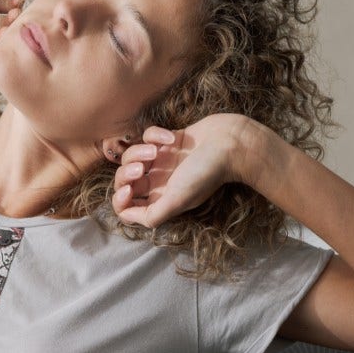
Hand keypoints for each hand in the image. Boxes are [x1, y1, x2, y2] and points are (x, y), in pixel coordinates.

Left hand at [110, 114, 259, 227]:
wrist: (233, 144)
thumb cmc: (207, 173)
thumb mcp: (177, 201)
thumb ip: (152, 215)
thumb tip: (127, 217)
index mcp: (161, 199)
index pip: (126, 207)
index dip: (121, 200)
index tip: (130, 189)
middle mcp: (160, 181)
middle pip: (124, 180)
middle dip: (126, 173)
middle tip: (142, 168)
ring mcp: (164, 159)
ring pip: (131, 156)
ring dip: (138, 152)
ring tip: (156, 151)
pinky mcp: (170, 140)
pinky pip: (148, 135)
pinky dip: (155, 134)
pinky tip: (172, 138)